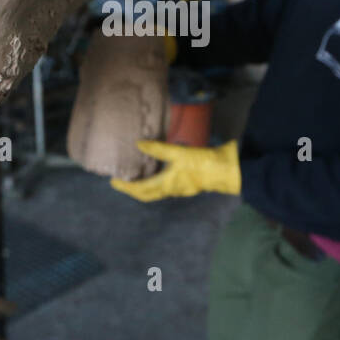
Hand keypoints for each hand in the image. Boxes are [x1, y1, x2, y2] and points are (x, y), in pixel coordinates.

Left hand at [109, 139, 240, 200]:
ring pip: (156, 192)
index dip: (125, 187)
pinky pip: (166, 188)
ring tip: (136, 176)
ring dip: (144, 187)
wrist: (226, 171)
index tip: (114, 182)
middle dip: (132, 190)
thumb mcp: (177, 153)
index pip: (140, 190)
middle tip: (122, 182)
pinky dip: (156, 183)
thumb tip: (138, 144)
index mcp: (166, 184)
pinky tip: (159, 172)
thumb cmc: (202, 162)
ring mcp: (180, 189)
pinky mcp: (188, 185)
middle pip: (146, 195)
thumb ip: (158, 149)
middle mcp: (171, 190)